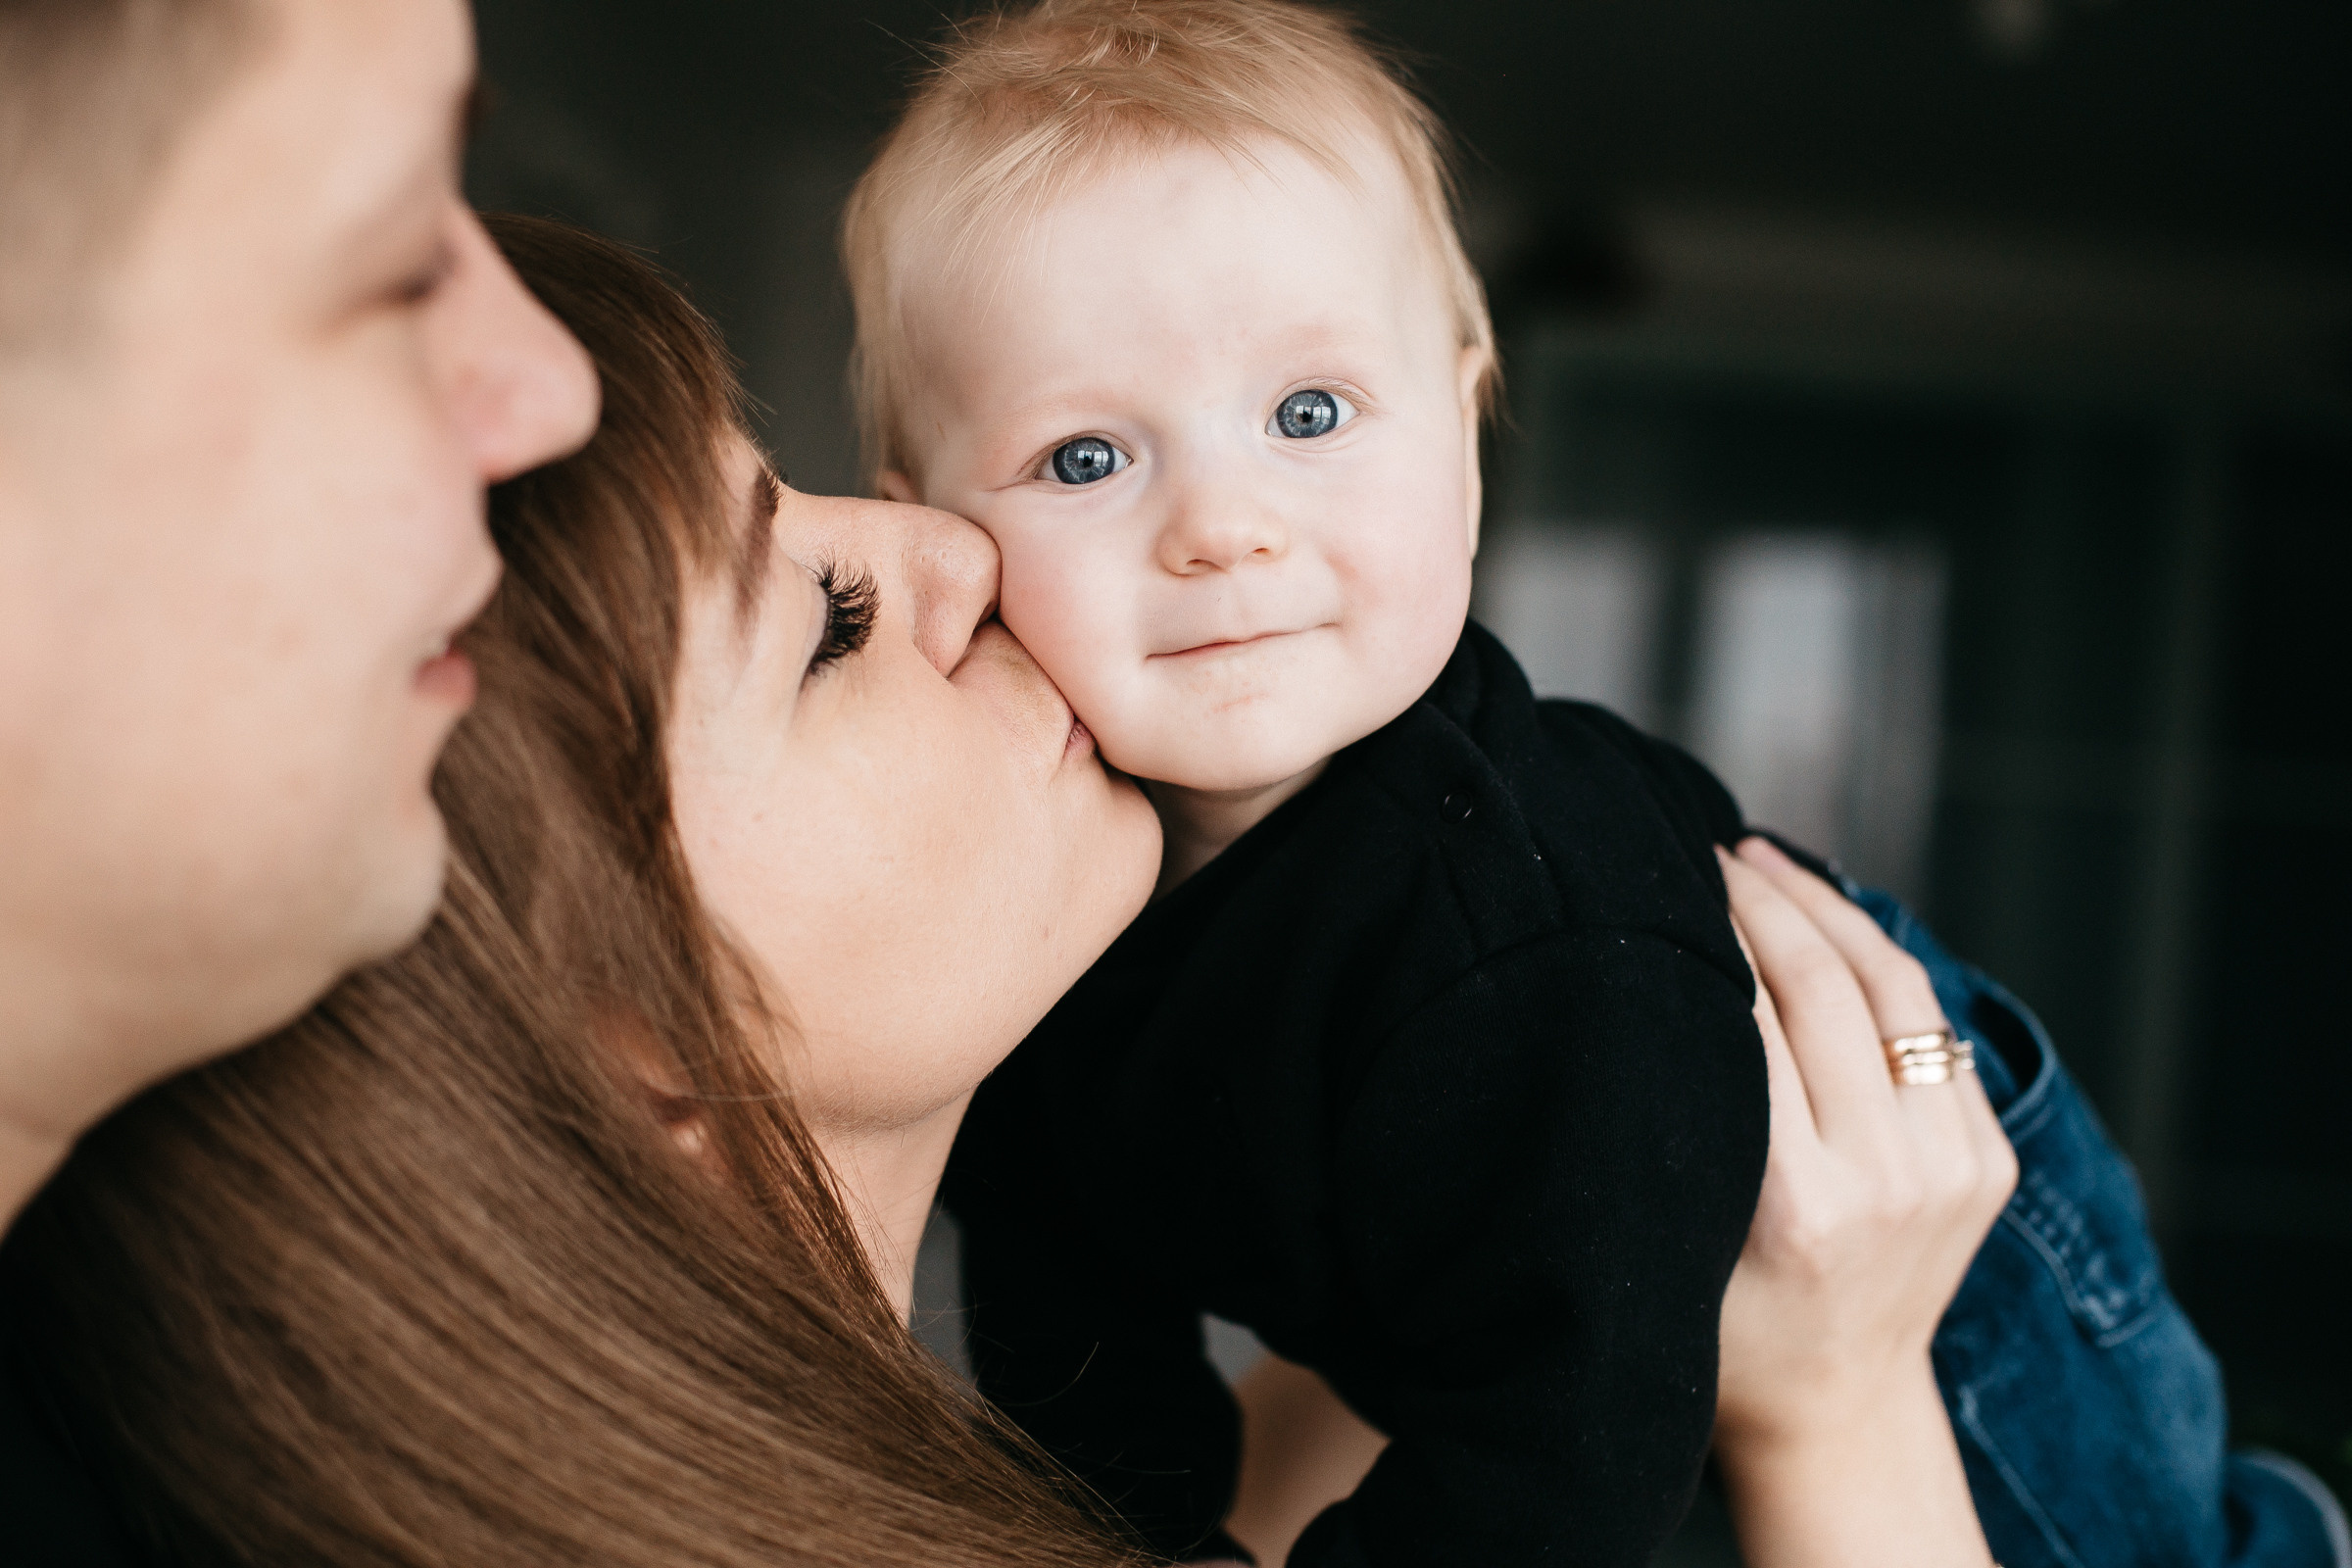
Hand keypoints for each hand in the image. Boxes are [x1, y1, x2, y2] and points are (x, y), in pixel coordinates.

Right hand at [1712, 836, 2016, 1567]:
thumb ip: (1673, 1123)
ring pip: (1895, 988)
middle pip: (1827, 987)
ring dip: (1829, 908)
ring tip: (1768, 865)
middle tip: (1712, 853)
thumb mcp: (1675, 1236)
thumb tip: (1648, 977)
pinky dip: (1880, 961)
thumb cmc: (1726, 1326)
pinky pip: (1933, 1027)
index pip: (1756, 1020)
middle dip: (1766, 902)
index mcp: (1797, 1205)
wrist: (1840, 1407)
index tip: (1668, 877)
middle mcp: (1887, 1179)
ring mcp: (1952, 1168)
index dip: (1714, 932)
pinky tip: (1830, 925)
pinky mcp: (1988, 1160)